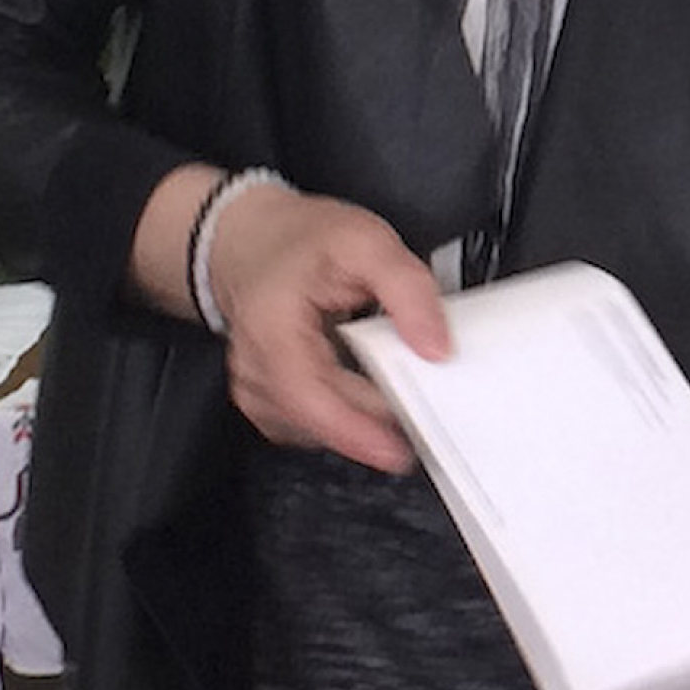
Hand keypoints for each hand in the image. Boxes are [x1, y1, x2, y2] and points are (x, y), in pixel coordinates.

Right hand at [133, 167, 450, 471]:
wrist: (253, 240)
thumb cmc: (302, 240)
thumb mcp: (368, 242)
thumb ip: (408, 290)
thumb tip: (435, 348)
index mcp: (271, 330)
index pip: (308, 398)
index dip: (354, 431)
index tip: (397, 450)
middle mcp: (254, 370)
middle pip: (319, 420)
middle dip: (375, 424)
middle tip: (427, 415)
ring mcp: (256, 390)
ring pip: (316, 430)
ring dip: (360, 422)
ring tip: (397, 393)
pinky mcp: (267, 401)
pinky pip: (311, 426)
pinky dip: (344, 416)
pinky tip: (366, 392)